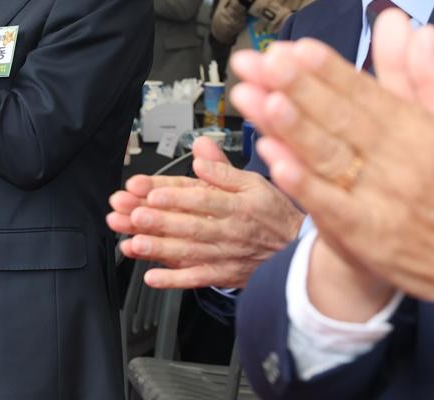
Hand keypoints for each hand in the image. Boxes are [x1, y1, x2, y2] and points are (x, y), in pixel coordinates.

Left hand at [106, 137, 303, 287]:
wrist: (297, 250)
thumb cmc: (273, 213)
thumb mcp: (255, 183)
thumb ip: (223, 169)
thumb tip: (201, 153)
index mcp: (237, 206)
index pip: (203, 199)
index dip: (178, 196)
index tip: (154, 194)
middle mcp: (229, 231)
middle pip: (191, 226)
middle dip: (161, 221)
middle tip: (135, 216)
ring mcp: (225, 255)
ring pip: (189, 252)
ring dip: (161, 249)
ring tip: (136, 244)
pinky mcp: (223, 274)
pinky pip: (196, 278)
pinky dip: (174, 280)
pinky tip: (152, 277)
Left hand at [229, 11, 433, 316]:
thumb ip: (425, 79)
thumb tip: (415, 27)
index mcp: (420, 131)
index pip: (365, 94)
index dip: (327, 70)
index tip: (293, 47)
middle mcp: (399, 162)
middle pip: (338, 119)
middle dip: (294, 87)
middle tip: (258, 61)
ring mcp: (381, 201)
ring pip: (327, 156)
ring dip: (289, 126)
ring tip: (256, 98)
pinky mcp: (367, 237)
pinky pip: (329, 206)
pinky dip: (302, 183)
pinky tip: (274, 159)